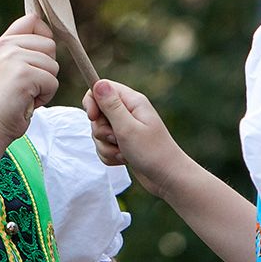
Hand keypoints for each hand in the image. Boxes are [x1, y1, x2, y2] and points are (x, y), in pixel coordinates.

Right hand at [0, 14, 58, 142]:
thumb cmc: (6, 100)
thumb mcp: (10, 67)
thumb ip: (25, 49)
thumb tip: (50, 36)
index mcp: (4, 42)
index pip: (32, 20)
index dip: (44, 35)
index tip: (39, 57)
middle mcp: (6, 46)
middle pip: (50, 44)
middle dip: (47, 68)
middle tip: (28, 83)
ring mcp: (14, 59)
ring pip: (54, 65)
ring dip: (46, 85)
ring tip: (26, 93)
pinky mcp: (23, 76)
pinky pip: (52, 82)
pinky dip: (45, 96)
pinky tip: (27, 101)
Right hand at [82, 79, 182, 197]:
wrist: (168, 178)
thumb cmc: (151, 152)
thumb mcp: (127, 128)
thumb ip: (111, 106)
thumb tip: (99, 83)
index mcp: (132, 102)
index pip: (102, 88)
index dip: (92, 101)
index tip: (93, 117)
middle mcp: (128, 112)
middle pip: (97, 114)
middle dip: (101, 131)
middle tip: (117, 139)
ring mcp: (126, 128)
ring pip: (99, 133)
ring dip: (106, 147)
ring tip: (124, 153)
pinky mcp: (123, 143)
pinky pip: (104, 146)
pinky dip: (110, 155)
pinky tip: (124, 160)